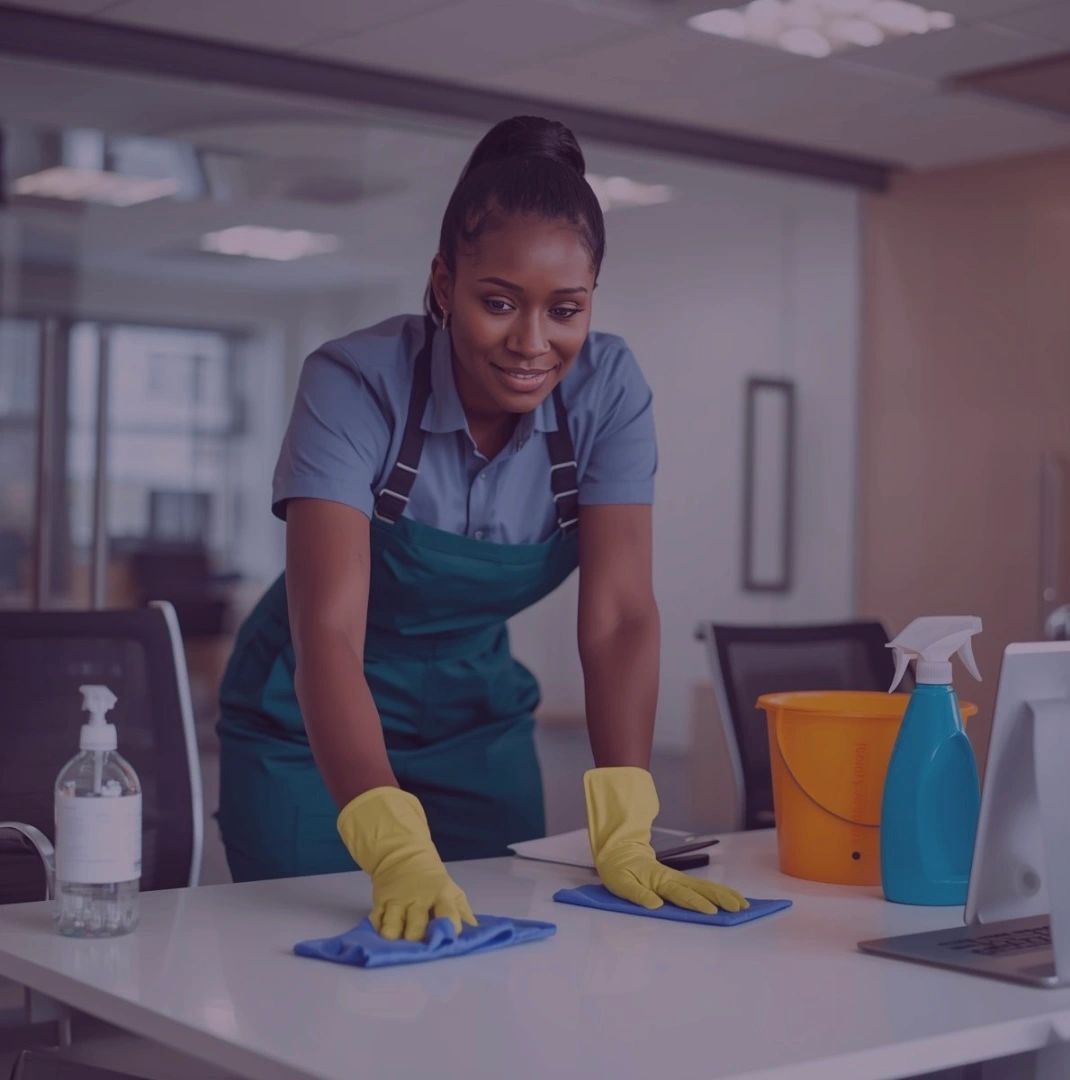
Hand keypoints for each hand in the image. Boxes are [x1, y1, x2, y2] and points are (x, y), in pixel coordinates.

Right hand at [337, 787, 476, 940]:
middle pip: (416, 927)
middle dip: (417, 941)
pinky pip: (375, 922)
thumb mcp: (453, 892)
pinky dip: (378, 931)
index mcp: (441, 894)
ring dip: (394, 939)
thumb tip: (475, 934)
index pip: (448, 915)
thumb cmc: (433, 882)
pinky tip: (382, 935)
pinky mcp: (380, 903)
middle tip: (420, 948)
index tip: (449, 941)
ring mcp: (397, 901)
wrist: (403, 855)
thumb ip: (463, 913)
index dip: (449, 930)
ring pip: (392, 928)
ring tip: (398, 944)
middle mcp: (418, 899)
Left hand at [584, 767, 747, 913]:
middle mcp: (673, 879)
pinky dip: (720, 892)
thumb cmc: (619, 869)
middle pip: (700, 888)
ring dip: (725, 895)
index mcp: (659, 880)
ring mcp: (678, 879)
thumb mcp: (620, 882)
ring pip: (705, 886)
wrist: (620, 852)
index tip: (711, 911)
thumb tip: (655, 905)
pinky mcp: (680, 881)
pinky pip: (702, 886)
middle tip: (738, 908)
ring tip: (743, 905)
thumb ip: (637, 894)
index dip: (695, 903)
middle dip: (720, 898)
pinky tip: (732, 898)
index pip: (680, 894)